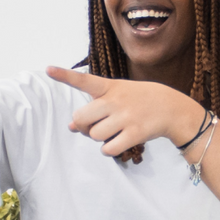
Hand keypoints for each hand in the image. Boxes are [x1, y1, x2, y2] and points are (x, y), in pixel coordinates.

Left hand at [46, 67, 203, 159]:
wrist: (172, 108)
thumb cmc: (140, 101)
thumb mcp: (118, 96)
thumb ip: (94, 108)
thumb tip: (70, 127)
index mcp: (110, 87)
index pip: (84, 80)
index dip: (65, 75)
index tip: (48, 69)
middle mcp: (115, 100)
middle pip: (81, 118)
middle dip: (82, 126)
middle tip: (91, 126)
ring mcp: (125, 117)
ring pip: (94, 135)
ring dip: (99, 138)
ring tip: (113, 131)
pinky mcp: (135, 133)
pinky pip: (108, 149)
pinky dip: (108, 150)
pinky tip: (118, 142)